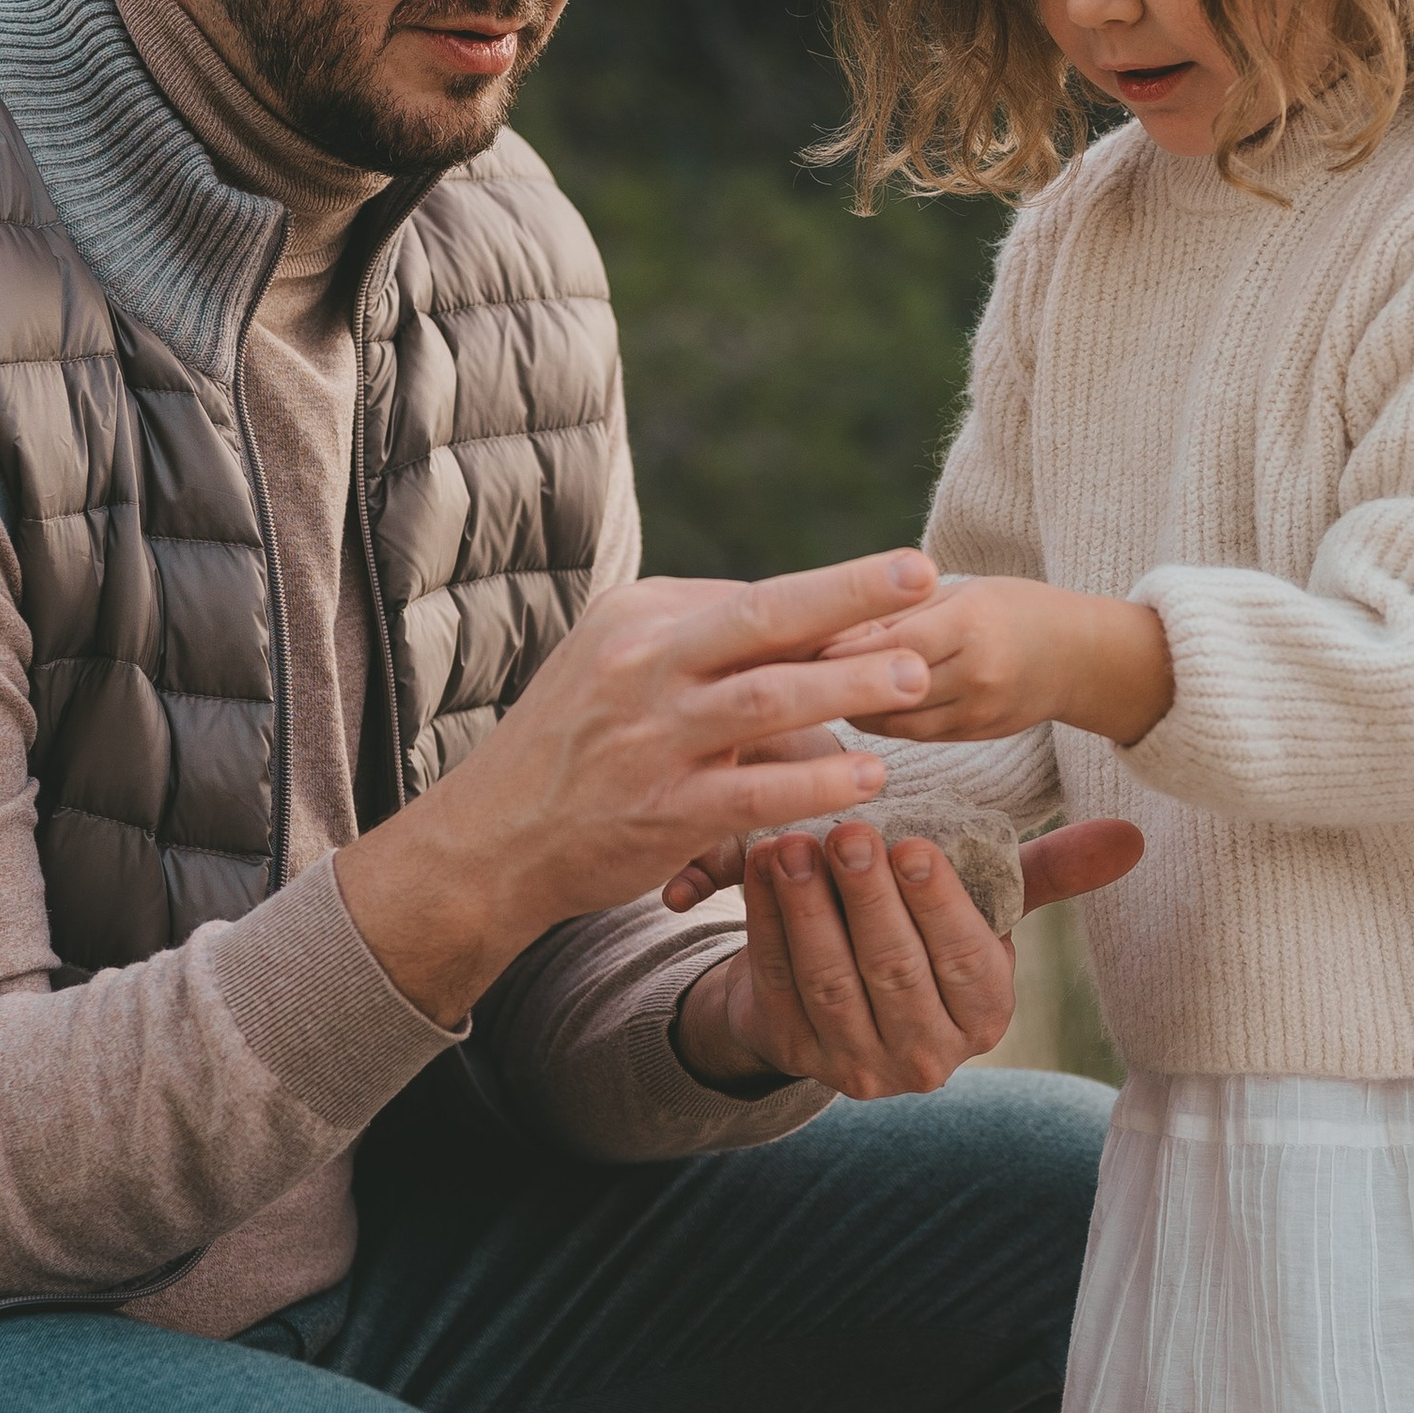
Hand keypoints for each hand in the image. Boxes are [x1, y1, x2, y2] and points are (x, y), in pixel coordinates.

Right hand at [332, 550, 943, 1023]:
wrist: (490, 839)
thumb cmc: (575, 749)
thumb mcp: (620, 668)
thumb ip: (707, 650)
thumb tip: (816, 641)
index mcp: (638, 617)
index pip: (754, 598)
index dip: (836, 596)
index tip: (904, 580)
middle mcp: (642, 664)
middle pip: (764, 615)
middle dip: (850, 592)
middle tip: (923, 573)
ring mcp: (650, 738)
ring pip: (767, 697)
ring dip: (847, 684)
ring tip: (917, 677)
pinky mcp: (660, 810)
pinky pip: (753, 791)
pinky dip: (815, 781)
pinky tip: (868, 776)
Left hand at [673, 813, 1143, 1099]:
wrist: (838, 993)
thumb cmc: (926, 935)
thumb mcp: (988, 909)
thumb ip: (1050, 873)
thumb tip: (1132, 835)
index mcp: (984, 1014)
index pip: (964, 962)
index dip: (938, 907)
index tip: (914, 845)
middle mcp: (926, 1054)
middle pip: (894, 971)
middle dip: (869, 899)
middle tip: (850, 831)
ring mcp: (855, 1063)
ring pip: (830, 981)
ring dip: (808, 911)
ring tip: (794, 844)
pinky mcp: (794, 1054)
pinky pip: (778, 984)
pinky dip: (765, 924)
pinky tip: (759, 867)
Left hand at [821, 575, 1174, 745]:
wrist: (1085, 657)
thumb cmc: (1014, 608)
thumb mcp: (961, 591)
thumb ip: (900, 611)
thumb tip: (822, 627)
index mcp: (972, 623)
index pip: (890, 641)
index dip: (836, 646)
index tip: (788, 641)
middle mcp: (975, 674)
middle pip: (883, 686)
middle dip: (829, 680)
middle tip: (776, 674)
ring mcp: (976, 713)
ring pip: (890, 721)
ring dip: (846, 705)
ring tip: (803, 692)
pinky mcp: (973, 738)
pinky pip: (908, 735)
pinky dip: (873, 719)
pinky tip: (846, 704)